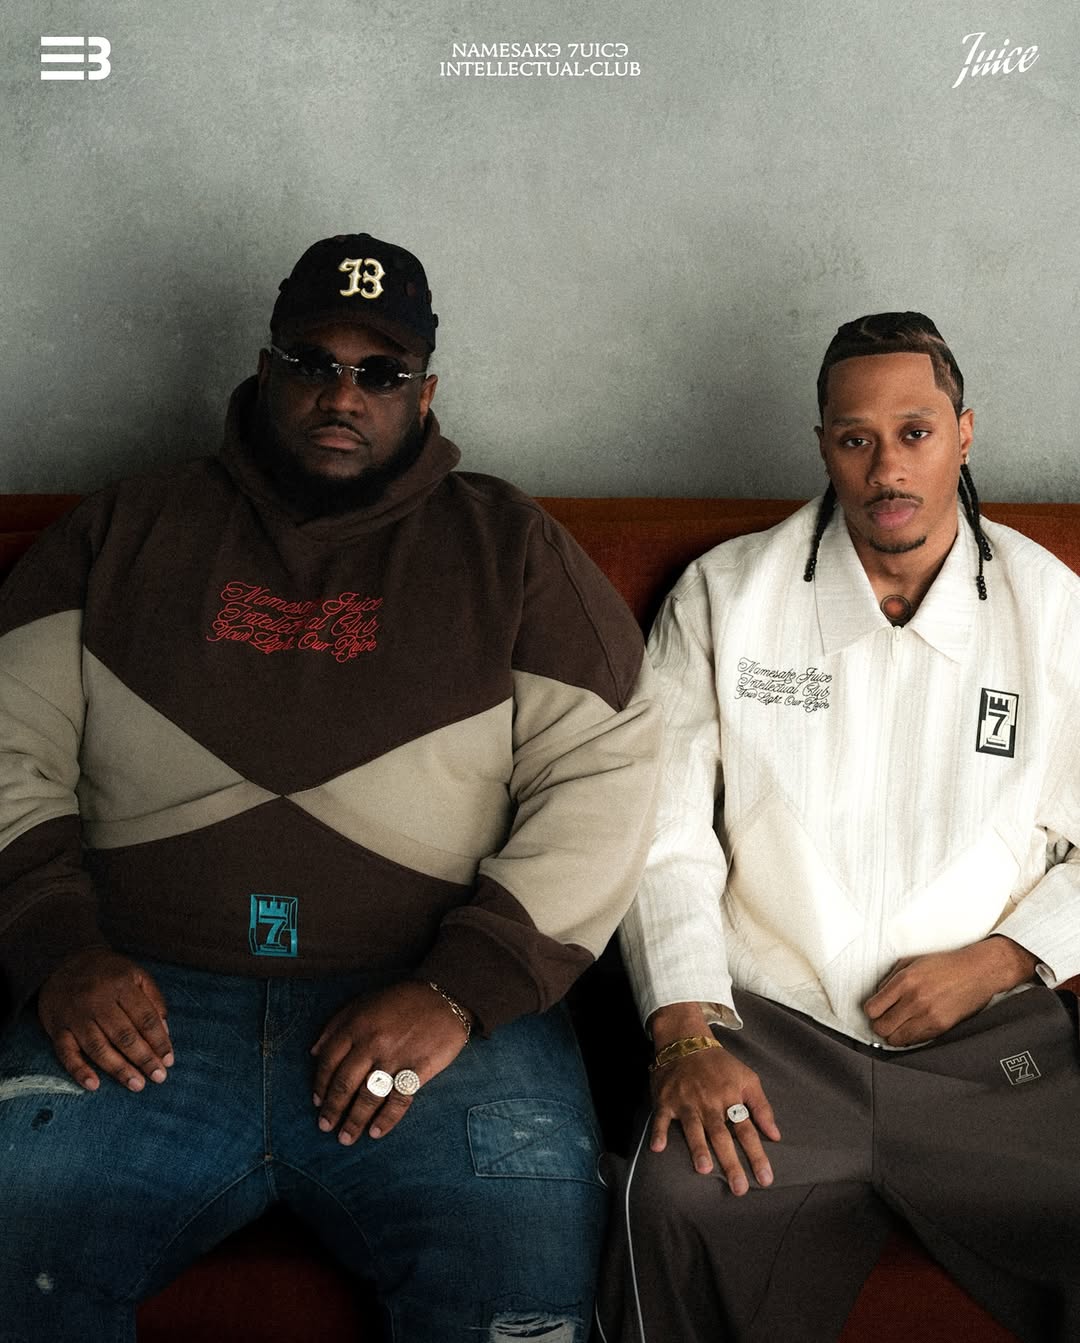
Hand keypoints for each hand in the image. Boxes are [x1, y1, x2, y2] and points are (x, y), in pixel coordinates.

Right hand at [37, 947, 172, 1091]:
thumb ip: (153, 1000)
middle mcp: (98, 1001)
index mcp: (122, 985)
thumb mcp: (135, 974)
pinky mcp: (57, 1028)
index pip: (145, 1018)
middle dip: (144, 1059)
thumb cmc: (107, 973)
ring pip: (99, 1048)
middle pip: (125, 1035)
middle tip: (159, 1077)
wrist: (64, 961)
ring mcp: (76, 1016)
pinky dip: (79, 1070)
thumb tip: (165, 1032)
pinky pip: (66, 1053)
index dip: (159, 1041)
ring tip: (137, 1084)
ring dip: (119, 1069)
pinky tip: (94, 1085)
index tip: (169, 1060)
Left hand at [310, 981, 470, 1143]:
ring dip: (354, 1120)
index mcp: (356, 1025)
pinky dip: (386, 1119)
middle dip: (333, 1109)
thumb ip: (336, 1024)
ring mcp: (396, 1057)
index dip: (320, 1085)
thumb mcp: (364, 1002)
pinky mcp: (419, 1068)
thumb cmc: (401, 1000)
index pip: (329, 1061)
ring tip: (346, 1138)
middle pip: (345, 1083)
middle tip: (325, 1127)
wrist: (444, 996)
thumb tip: (314, 1052)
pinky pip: (399, 1099)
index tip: (317, 1103)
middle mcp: (372, 1042)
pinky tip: (376, 1132)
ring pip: (368, 1096)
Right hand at [647, 1004, 779, 1194]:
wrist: (686, 1041)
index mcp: (730, 1098)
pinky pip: (660, 1118)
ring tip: (704, 1169)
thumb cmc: (720, 1065)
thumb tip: (776, 1136)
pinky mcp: (666, 1100)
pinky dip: (658, 1132)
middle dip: (731, 1162)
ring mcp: (686, 1102)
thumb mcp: (747, 1078)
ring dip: (698, 1147)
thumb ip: (762, 1107)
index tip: (765, 1179)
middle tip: (739, 1189)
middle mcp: (709, 1103)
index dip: (756, 1155)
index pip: (747, 1130)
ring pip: (694, 1127)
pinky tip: (658, 1149)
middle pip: (722, 1135)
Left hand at [865, 937, 1037, 1045]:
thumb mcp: (912, 961)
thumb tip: (877, 997)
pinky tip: (912, 1027)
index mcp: (905, 981)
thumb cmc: (946, 964)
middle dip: (879, 1024)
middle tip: (884, 1019)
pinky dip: (909, 1037)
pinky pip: (915, 1041)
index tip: (875, 1009)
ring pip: (896, 1039)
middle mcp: (915, 1000)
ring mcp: (929, 1016)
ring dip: (893, 1034)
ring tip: (897, 1025)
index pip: (873, 1008)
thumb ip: (891, 979)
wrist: (978, 972)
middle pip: (881, 1027)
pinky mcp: (941, 1027)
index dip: (871, 1010)